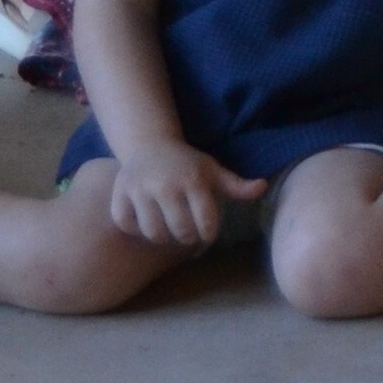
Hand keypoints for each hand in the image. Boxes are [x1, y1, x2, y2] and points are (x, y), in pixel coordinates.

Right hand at [104, 140, 260, 248]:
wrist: (150, 145)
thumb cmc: (187, 163)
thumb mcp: (213, 171)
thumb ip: (236, 185)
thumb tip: (263, 187)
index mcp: (193, 180)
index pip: (206, 223)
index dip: (208, 234)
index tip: (207, 233)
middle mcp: (166, 185)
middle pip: (180, 231)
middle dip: (187, 237)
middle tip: (187, 233)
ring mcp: (140, 190)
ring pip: (153, 233)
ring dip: (162, 236)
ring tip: (168, 228)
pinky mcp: (119, 194)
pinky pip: (126, 225)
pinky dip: (134, 229)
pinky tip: (145, 221)